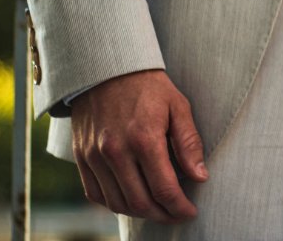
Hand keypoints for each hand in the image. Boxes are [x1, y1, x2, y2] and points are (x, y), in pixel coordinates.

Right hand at [71, 70, 207, 223]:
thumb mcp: (178, 106)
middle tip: (176, 214)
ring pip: (117, 203)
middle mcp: (116, 151)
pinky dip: (114, 204)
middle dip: (163, 215)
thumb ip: (189, 143)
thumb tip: (200, 177)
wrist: (107, 68)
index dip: (179, 207)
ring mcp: (95, 156)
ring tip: (158, 209)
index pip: (164, 188)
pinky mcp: (81, 157)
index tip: (190, 212)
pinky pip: (96, 194)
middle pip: (140, 202)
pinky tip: (132, 199)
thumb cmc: (149, 87)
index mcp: (145, 138)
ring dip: (140, 213)